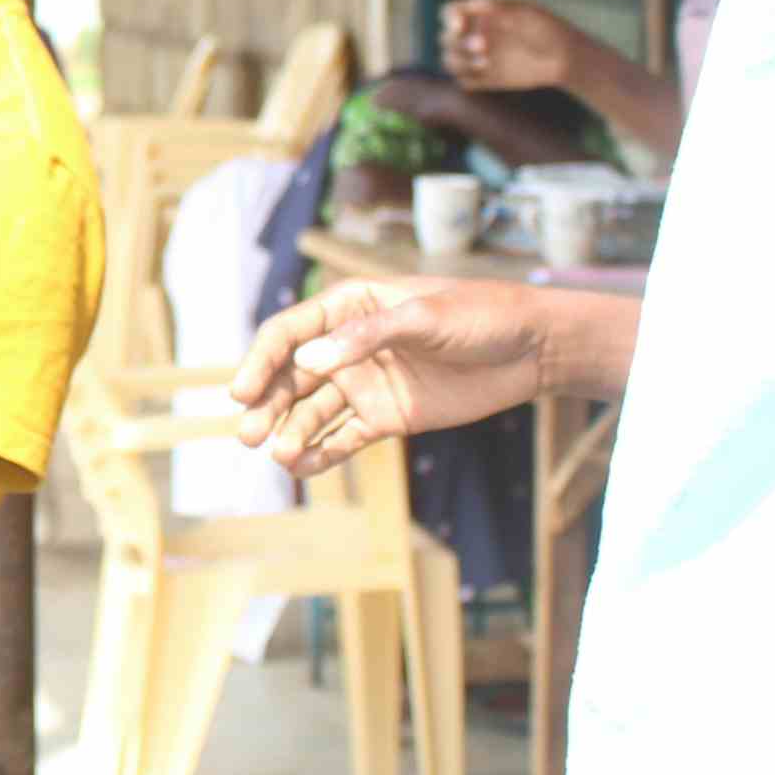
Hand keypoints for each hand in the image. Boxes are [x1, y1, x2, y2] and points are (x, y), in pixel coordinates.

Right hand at [229, 278, 551, 476]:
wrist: (532, 348)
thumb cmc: (480, 315)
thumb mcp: (425, 316)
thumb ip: (368, 336)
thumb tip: (309, 359)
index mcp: (348, 308)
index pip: (289, 333)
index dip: (261, 360)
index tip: (243, 391)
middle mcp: (347, 348)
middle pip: (291, 378)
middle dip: (267, 405)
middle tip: (249, 433)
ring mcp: (365, 385)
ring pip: (312, 412)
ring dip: (290, 432)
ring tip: (280, 455)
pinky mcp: (386, 418)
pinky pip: (344, 438)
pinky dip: (321, 453)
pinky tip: (302, 467)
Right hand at [440, 0, 579, 93]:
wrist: (566, 58)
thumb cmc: (549, 28)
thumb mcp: (526, 12)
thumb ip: (500, 8)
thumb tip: (476, 5)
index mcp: (481, 15)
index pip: (449, 13)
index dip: (449, 19)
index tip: (461, 26)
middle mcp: (475, 35)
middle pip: (444, 39)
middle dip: (457, 43)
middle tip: (484, 46)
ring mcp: (479, 58)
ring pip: (449, 61)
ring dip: (458, 62)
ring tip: (484, 63)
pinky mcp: (487, 79)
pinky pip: (464, 81)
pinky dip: (467, 78)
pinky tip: (486, 73)